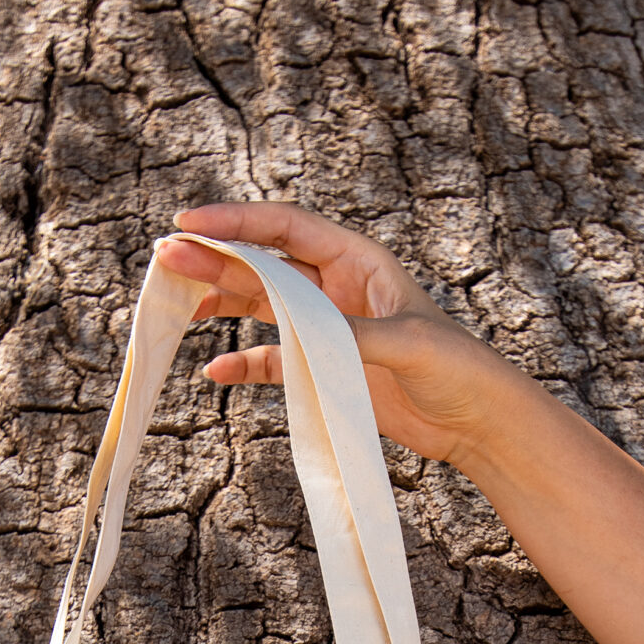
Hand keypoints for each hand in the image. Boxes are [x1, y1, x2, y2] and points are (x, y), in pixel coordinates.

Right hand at [157, 203, 519, 471]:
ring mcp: (328, 328)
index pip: (286, 229)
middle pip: (264, 264)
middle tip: (166, 259)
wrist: (477, 421)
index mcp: (358, 261)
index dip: (237, 222)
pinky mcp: (326, 368)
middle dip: (216, 259)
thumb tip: (305, 330)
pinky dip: (244, 365)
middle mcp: (337, 287)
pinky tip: (215, 372)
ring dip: (221, 304)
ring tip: (177, 310)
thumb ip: (353, 334)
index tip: (189, 222)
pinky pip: (273, 360)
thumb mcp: (407, 344)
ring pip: (261, 306)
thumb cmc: (457, 368)